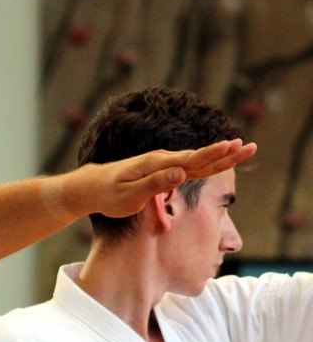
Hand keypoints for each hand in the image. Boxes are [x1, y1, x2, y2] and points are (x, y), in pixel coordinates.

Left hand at [61, 139, 256, 218]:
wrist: (90, 187)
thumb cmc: (107, 194)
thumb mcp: (128, 195)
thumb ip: (154, 185)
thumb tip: (179, 173)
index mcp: (156, 164)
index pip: (191, 160)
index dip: (213, 154)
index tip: (233, 145)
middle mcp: (162, 160)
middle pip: (200, 157)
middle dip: (226, 152)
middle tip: (250, 146)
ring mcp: (163, 164)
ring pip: (197, 160)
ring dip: (221, 155)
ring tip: (242, 149)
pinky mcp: (162, 170)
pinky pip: (189, 166)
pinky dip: (207, 162)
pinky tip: (221, 158)